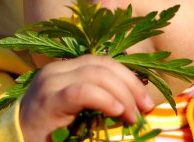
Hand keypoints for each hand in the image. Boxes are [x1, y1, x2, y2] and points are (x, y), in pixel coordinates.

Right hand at [19, 55, 154, 141]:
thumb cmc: (48, 132)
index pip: (103, 62)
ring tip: (131, 117)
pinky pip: (83, 91)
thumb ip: (96, 99)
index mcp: (65, 69)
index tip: (146, 101)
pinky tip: (116, 112)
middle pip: (103, 64)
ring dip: (122, 95)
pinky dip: (105, 99)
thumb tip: (134, 104)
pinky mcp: (49, 99)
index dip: (129, 78)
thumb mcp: (76, 111)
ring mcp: (51, 82)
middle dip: (130, 85)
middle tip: (145, 109)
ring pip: (97, 74)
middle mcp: (57, 70)